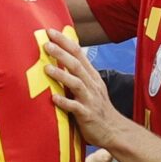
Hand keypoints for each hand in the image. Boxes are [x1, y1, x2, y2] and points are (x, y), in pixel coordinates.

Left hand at [43, 28, 125, 147]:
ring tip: (47, 69)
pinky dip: (65, 102)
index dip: (65, 41)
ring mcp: (89, 99)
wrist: (113, 130)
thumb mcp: (90, 86)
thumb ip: (77, 73)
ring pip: (76, 83)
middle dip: (61, 53)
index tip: (51, 31)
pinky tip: (54, 98)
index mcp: (91, 76)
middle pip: (76, 65)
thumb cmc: (97, 107)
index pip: (78, 53)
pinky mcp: (86, 115)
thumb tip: (60, 57)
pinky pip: (75, 107)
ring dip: (61, 75)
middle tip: (46, 44)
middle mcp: (91, 85)